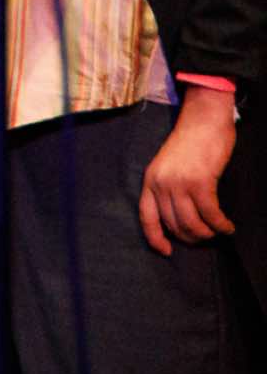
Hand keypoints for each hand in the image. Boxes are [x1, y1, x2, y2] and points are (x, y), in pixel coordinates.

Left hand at [138, 85, 238, 254]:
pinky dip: (221, 224)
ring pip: (192, 223)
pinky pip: (211, 214)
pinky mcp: (200, 182)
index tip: (166, 251)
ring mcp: (179, 183)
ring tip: (218, 232)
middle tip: (205, 237)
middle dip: (191, 237)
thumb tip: (179, 218)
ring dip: (207, 233)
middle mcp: (161, 183)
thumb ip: (168, 189)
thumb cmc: (190, 144)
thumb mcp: (168, 167)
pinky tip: (227, 226)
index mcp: (150, 180)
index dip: (155, 238)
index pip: (146, 216)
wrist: (203, 121)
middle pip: (173, 224)